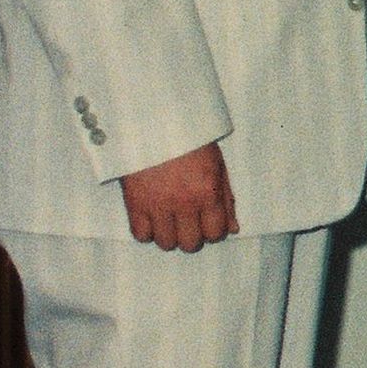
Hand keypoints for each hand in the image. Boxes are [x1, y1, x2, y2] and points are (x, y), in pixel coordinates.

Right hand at [119, 142, 237, 252]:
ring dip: (169, 235)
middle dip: (192, 236)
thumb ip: (226, 199)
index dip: (213, 232)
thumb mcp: (217, 164)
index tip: (207, 223)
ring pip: (166, 243)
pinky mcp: (134, 203)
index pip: (215, 233)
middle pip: (190, 244)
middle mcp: (184, 203)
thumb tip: (233, 229)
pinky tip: (151, 218)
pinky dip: (147, 231)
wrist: (153, 123)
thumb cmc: (190, 141)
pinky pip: (141, 235)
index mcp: (208, 192)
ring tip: (169, 219)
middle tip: (187, 222)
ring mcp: (158, 205)